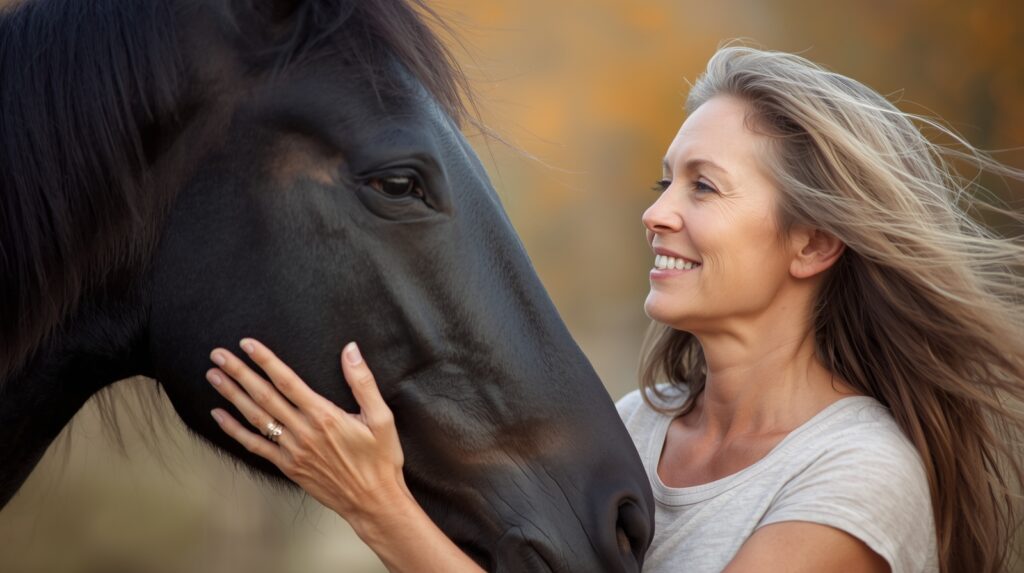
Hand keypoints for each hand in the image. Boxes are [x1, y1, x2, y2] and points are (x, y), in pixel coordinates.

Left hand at [205, 339, 412, 529]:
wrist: (373, 501)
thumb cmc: (380, 460)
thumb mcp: (382, 418)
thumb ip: (363, 382)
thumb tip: (350, 350)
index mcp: (325, 416)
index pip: (288, 381)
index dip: (266, 361)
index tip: (247, 344)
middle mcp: (304, 432)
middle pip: (264, 396)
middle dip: (239, 372)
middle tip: (219, 355)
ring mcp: (293, 451)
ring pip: (256, 418)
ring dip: (232, 396)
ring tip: (214, 377)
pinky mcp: (288, 466)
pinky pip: (256, 446)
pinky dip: (235, 430)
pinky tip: (220, 416)